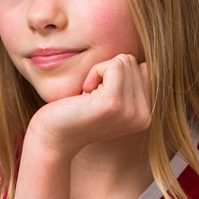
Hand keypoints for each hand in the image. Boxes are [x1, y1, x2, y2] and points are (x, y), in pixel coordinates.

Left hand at [27, 54, 150, 157]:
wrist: (52, 137)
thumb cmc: (76, 113)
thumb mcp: (110, 99)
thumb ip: (130, 84)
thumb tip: (146, 63)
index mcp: (144, 116)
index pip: (143, 69)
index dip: (116, 74)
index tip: (99, 96)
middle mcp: (142, 116)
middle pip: (133, 63)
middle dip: (107, 72)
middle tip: (91, 97)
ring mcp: (129, 111)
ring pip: (124, 62)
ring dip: (100, 72)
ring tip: (88, 96)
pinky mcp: (113, 103)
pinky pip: (113, 65)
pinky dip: (94, 72)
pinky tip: (84, 93)